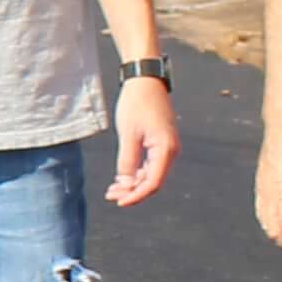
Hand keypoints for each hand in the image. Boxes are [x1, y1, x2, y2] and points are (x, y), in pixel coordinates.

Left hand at [106, 73, 180, 207]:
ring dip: (133, 183)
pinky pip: (150, 164)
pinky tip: (121, 178)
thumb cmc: (136, 103)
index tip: (119, 202)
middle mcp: (170, 151)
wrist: (145, 80)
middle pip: (152, 181)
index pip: (153, 183)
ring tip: (112, 189)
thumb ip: (127, 161)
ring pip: (151, 174)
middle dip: (132, 191)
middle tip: (110, 195)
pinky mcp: (160, 143)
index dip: (136, 195)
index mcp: (166, 149)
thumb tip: (125, 184)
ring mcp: (167, 147)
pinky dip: (136, 172)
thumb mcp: (128, 134)